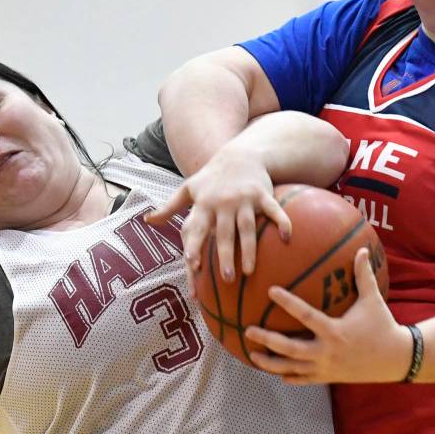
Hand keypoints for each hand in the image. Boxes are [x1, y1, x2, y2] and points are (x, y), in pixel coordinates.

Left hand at [146, 144, 290, 291]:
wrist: (238, 154)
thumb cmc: (211, 178)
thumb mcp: (188, 189)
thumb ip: (169, 208)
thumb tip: (147, 221)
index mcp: (204, 204)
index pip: (197, 227)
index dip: (195, 245)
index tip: (192, 264)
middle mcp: (223, 203)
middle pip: (224, 233)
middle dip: (224, 255)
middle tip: (225, 279)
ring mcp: (245, 199)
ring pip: (248, 227)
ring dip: (249, 250)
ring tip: (249, 272)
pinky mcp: (263, 195)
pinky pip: (274, 211)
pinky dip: (282, 223)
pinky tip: (287, 238)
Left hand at [244, 249, 411, 383]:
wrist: (396, 359)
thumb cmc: (383, 325)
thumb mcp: (373, 299)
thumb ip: (364, 275)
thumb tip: (362, 249)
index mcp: (334, 331)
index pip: (306, 315)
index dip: (287, 303)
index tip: (270, 290)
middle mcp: (327, 352)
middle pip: (290, 348)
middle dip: (267, 340)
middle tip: (248, 330)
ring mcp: (326, 368)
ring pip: (292, 368)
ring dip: (270, 363)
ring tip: (252, 356)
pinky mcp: (329, 378)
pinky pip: (304, 380)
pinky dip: (289, 377)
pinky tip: (275, 373)